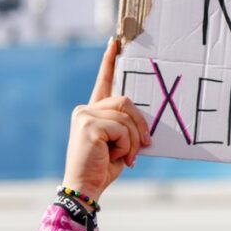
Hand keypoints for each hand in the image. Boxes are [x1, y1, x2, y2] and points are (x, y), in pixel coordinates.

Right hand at [61, 37, 151, 202]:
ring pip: (126, 117)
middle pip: (125, 101)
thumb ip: (127, 128)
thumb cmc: (103, 169)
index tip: (116, 42)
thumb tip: (144, 126)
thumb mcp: (119, 145)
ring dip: (133, 141)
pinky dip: (127, 146)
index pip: (103, 82)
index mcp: (92, 112)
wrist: (85, 187)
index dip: (109, 62)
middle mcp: (85, 109)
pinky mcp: (89, 124)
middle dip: (140, 124)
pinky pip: (122, 128)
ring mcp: (85, 115)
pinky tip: (117, 157)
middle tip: (146, 144)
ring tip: (126, 157)